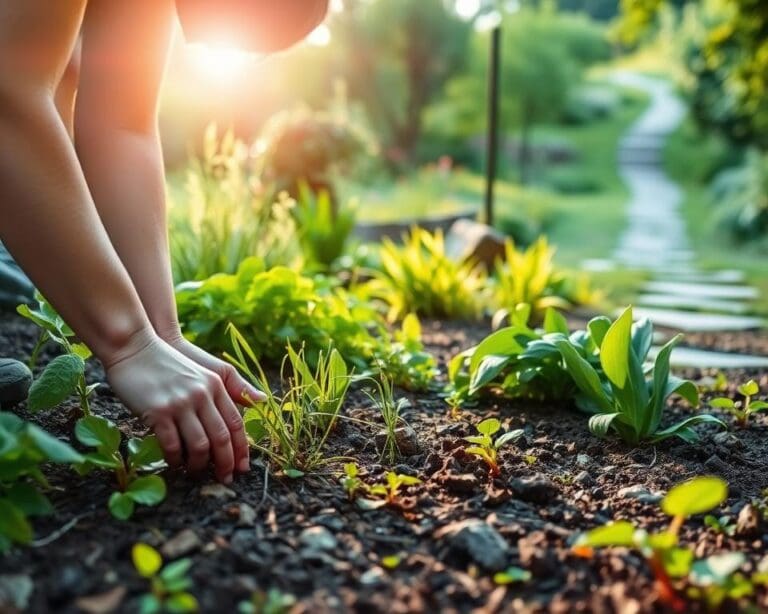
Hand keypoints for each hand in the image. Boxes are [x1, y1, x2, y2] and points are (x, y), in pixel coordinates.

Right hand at [104, 334, 252, 483]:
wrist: (134, 348)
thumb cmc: (169, 362)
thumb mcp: (206, 370)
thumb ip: (233, 386)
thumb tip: (263, 400)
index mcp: (216, 385)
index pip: (236, 423)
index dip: (242, 449)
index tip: (243, 468)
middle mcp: (202, 394)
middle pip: (222, 437)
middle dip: (225, 463)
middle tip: (224, 478)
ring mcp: (181, 403)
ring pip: (200, 445)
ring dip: (200, 464)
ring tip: (196, 471)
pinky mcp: (159, 411)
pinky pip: (173, 445)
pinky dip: (176, 459)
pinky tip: (175, 463)